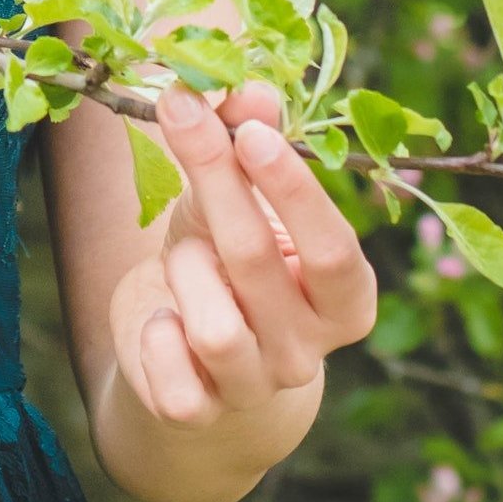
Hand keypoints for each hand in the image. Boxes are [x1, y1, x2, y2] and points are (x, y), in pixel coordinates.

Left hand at [114, 82, 377, 429]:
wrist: (191, 366)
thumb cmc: (226, 269)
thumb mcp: (237, 204)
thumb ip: (247, 146)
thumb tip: (249, 88)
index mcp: (345, 300)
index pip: (333, 247)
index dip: (292, 189)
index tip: (248, 131)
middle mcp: (308, 351)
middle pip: (258, 262)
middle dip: (213, 182)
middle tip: (179, 113)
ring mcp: (254, 387)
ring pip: (215, 327)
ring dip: (183, 268)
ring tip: (181, 255)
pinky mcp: (196, 413)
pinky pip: (173, 378)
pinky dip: (157, 337)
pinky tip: (161, 320)